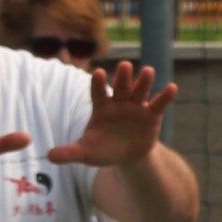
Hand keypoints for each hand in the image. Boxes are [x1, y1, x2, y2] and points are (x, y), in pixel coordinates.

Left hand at [49, 61, 177, 167]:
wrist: (125, 155)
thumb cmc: (102, 149)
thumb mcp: (85, 152)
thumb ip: (69, 152)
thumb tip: (49, 156)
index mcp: (100, 108)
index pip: (97, 93)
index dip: (98, 83)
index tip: (98, 73)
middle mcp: (118, 103)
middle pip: (120, 87)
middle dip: (122, 77)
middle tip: (124, 65)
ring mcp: (135, 107)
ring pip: (139, 91)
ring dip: (144, 81)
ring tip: (148, 71)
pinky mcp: (151, 115)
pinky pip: (158, 104)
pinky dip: (165, 96)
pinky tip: (172, 87)